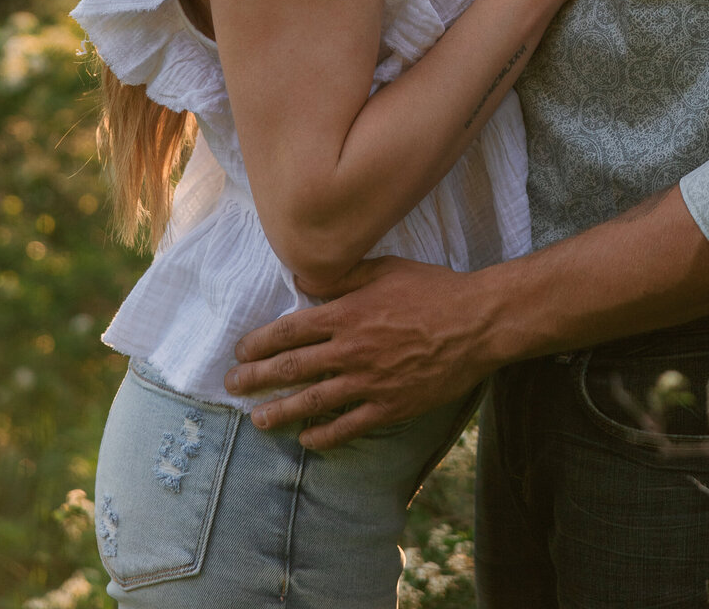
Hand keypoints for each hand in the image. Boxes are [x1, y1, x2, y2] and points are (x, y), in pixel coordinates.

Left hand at [225, 256, 487, 448]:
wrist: (476, 323)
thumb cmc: (433, 290)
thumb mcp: (387, 268)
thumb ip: (344, 275)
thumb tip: (304, 277)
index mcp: (347, 313)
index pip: (289, 331)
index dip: (259, 342)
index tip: (240, 349)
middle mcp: (351, 350)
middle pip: (291, 368)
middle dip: (256, 379)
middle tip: (232, 386)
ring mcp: (369, 382)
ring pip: (312, 401)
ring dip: (280, 412)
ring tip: (258, 421)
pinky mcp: (389, 406)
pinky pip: (348, 426)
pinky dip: (324, 436)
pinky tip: (307, 440)